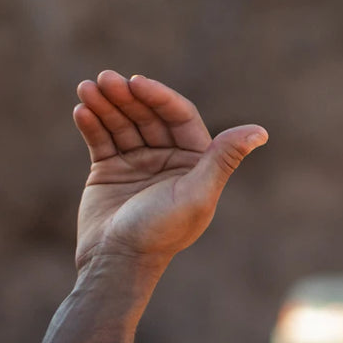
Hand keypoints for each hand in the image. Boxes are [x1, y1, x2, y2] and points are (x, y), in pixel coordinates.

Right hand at [71, 71, 268, 267]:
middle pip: (147, 115)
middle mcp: (167, 159)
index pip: (179, 116)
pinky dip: (91, 123)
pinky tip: (81, 109)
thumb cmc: (160, 233)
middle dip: (125, 96)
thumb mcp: (196, 195)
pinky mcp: (108, 170)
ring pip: (122, 123)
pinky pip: (101, 139)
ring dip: (104, 103)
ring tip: (85, 88)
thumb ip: (225, 159)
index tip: (135, 82)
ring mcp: (137, 162)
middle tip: (103, 80)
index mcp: (194, 162)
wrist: (116, 263)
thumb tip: (260, 132)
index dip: (158, 96)